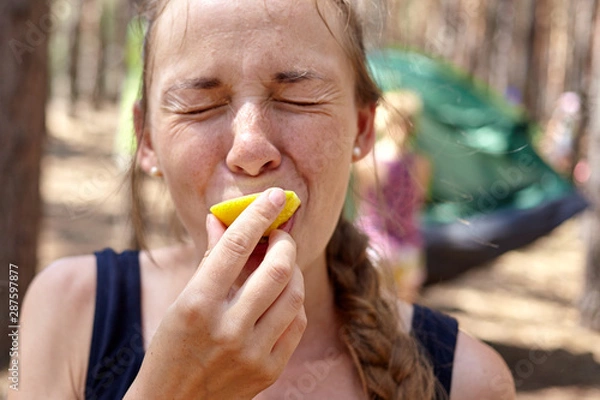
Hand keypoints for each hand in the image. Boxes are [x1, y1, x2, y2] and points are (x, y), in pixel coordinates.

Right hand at [125, 188, 306, 399]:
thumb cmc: (171, 347)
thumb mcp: (181, 300)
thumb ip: (208, 258)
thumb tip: (222, 218)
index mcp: (196, 303)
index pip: (236, 245)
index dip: (259, 214)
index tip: (276, 195)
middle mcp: (227, 328)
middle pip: (278, 267)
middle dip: (285, 241)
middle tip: (280, 233)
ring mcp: (251, 352)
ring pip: (294, 294)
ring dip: (292, 270)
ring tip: (281, 264)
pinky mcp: (269, 370)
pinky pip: (297, 323)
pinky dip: (293, 301)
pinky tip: (282, 296)